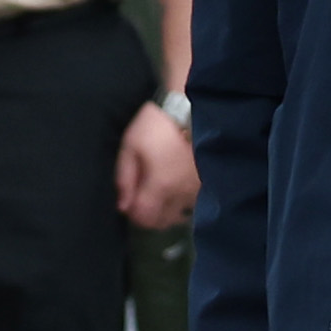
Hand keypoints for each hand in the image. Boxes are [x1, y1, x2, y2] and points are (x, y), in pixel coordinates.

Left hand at [117, 102, 198, 229]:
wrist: (190, 108)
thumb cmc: (156, 126)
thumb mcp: (130, 146)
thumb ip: (124, 179)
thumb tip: (122, 206)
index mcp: (160, 186)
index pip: (145, 218)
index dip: (133, 215)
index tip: (129, 203)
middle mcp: (181, 194)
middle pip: (163, 222)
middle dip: (149, 217)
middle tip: (142, 200)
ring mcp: (197, 190)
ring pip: (180, 215)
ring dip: (166, 212)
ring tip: (159, 196)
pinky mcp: (207, 182)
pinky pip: (192, 204)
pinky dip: (181, 204)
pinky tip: (176, 190)